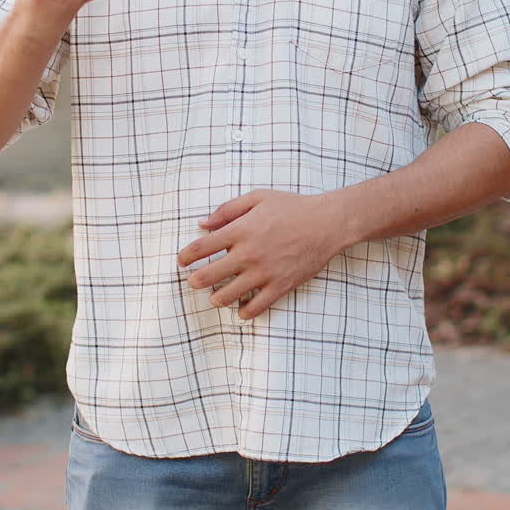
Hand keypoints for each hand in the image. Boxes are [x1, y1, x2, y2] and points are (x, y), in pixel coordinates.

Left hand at [177, 189, 345, 319]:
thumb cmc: (292, 207)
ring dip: (215, 298)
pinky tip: (240, 307)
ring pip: (226, 296)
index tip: (182, 261)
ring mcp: (264, 273)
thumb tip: (202, 223)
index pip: (200, 248)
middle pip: (207, 276)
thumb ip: (227, 210)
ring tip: (215, 295)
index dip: (185, 256)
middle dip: (195, 281)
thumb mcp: (258, 198)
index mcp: (240, 230)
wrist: (327, 222)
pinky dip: (243, 312)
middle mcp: (248, 254)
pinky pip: (254, 308)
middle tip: (194, 280)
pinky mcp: (280, 286)